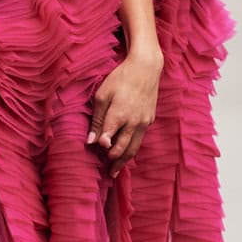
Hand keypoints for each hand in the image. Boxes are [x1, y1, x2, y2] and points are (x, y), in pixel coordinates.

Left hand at [88, 47, 160, 177]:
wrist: (146, 68)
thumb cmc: (120, 79)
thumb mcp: (103, 95)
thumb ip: (97, 119)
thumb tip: (91, 141)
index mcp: (120, 115)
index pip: (109, 139)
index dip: (102, 146)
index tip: (96, 149)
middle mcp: (134, 123)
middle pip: (123, 149)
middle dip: (114, 162)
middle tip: (108, 173)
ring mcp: (144, 122)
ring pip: (134, 148)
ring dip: (124, 161)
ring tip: (116, 171)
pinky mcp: (150, 120)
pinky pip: (140, 139)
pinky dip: (132, 148)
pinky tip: (126, 153)